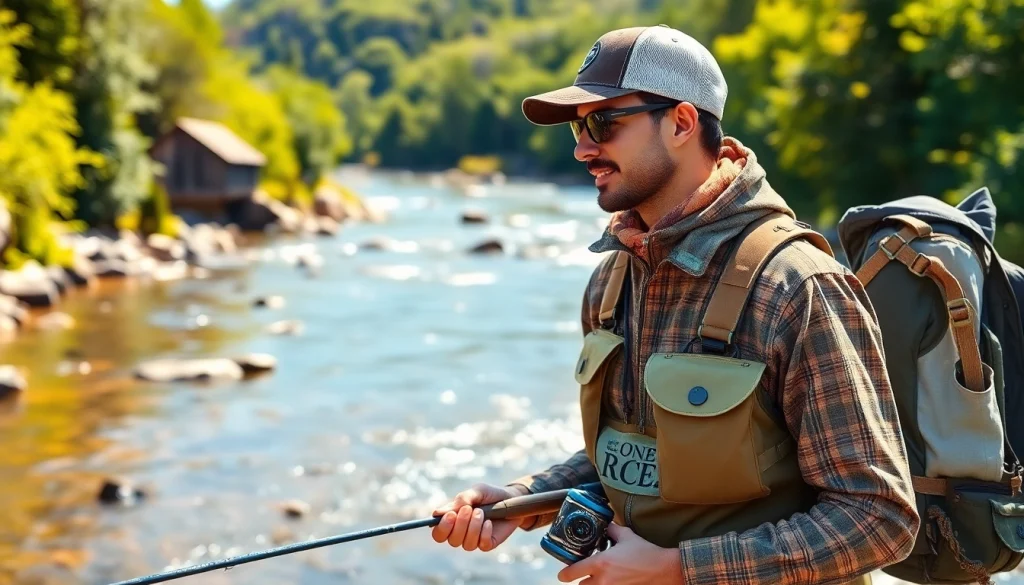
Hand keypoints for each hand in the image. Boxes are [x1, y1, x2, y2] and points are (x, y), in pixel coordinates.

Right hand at [431, 483, 529, 551]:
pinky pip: (481, 545)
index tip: (450, 515)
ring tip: (481, 512)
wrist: (511, 499)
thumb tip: (437, 513)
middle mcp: (461, 533)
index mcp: (453, 521)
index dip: (441, 527)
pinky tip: (489, 522)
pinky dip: (484, 532)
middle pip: (451, 540)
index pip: (438, 533)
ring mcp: (474, 539)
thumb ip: (460, 501)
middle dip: (460, 525)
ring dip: (473, 527)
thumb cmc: (490, 494)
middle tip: (469, 509)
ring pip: (466, 544)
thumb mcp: (476, 492)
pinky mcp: (488, 543)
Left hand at [557, 523, 681, 584]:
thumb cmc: (645, 553)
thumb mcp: (626, 536)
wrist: (663, 569)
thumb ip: (611, 530)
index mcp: (601, 563)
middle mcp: (603, 580)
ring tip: (600, 579)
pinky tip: (613, 581)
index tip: (563, 574)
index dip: (564, 574)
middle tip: (586, 575)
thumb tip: (605, 525)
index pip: (572, 572)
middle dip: (582, 581)